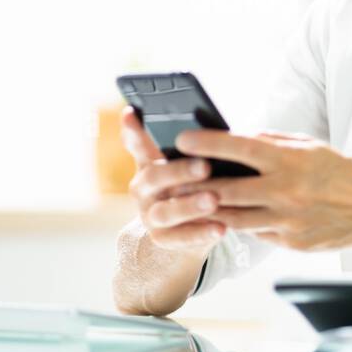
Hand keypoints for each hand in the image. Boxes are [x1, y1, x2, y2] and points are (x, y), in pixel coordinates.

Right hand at [122, 107, 225, 252]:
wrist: (190, 227)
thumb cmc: (196, 183)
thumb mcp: (192, 163)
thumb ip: (196, 147)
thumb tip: (213, 128)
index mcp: (149, 162)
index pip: (137, 143)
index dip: (133, 130)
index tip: (131, 113)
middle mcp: (143, 188)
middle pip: (154, 176)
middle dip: (179, 171)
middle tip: (205, 166)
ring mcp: (149, 214)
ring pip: (164, 211)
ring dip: (189, 205)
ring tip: (213, 200)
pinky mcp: (161, 238)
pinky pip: (179, 238)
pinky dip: (200, 233)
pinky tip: (220, 228)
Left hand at [171, 128, 351, 251]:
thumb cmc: (337, 170)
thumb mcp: (306, 146)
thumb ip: (270, 142)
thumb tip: (233, 138)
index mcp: (288, 161)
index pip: (238, 148)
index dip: (206, 144)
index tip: (182, 139)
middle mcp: (285, 191)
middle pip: (225, 189)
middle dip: (193, 185)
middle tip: (170, 179)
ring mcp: (286, 220)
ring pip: (232, 218)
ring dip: (206, 210)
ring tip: (184, 203)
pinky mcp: (289, 242)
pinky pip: (253, 233)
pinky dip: (236, 224)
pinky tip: (218, 218)